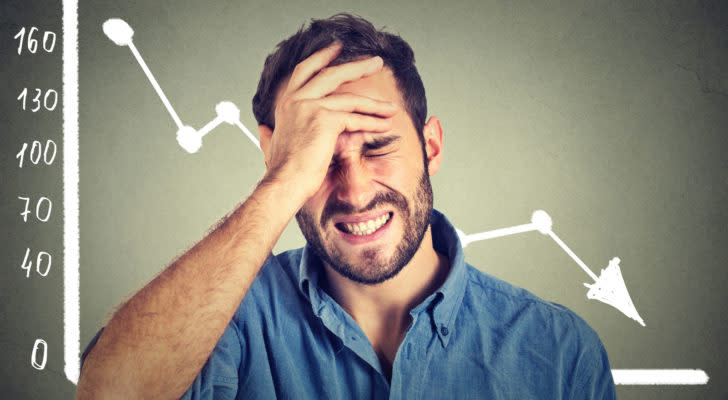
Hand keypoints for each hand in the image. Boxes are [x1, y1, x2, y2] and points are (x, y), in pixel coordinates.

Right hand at [262, 42, 398, 202]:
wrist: (284, 183)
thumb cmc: (282, 171)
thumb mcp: (272, 144)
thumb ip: (269, 134)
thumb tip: (264, 130)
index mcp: (286, 103)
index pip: (305, 71)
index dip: (322, 57)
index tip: (337, 48)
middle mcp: (297, 100)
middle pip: (332, 75)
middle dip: (357, 67)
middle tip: (376, 62)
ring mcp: (310, 107)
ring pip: (350, 99)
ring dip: (375, 104)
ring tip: (391, 107)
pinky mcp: (325, 120)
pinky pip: (356, 118)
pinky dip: (372, 123)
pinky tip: (384, 126)